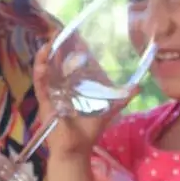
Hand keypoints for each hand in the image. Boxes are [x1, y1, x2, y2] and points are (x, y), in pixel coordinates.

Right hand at [34, 40, 127, 159]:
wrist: (76, 149)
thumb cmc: (89, 131)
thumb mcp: (107, 110)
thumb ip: (121, 98)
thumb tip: (139, 86)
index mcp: (74, 86)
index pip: (72, 63)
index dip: (73, 49)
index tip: (76, 34)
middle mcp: (61, 87)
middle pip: (56, 63)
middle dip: (57, 47)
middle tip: (59, 31)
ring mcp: (52, 94)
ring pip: (45, 71)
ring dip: (45, 57)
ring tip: (48, 43)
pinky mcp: (45, 103)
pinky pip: (40, 87)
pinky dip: (40, 76)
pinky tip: (43, 65)